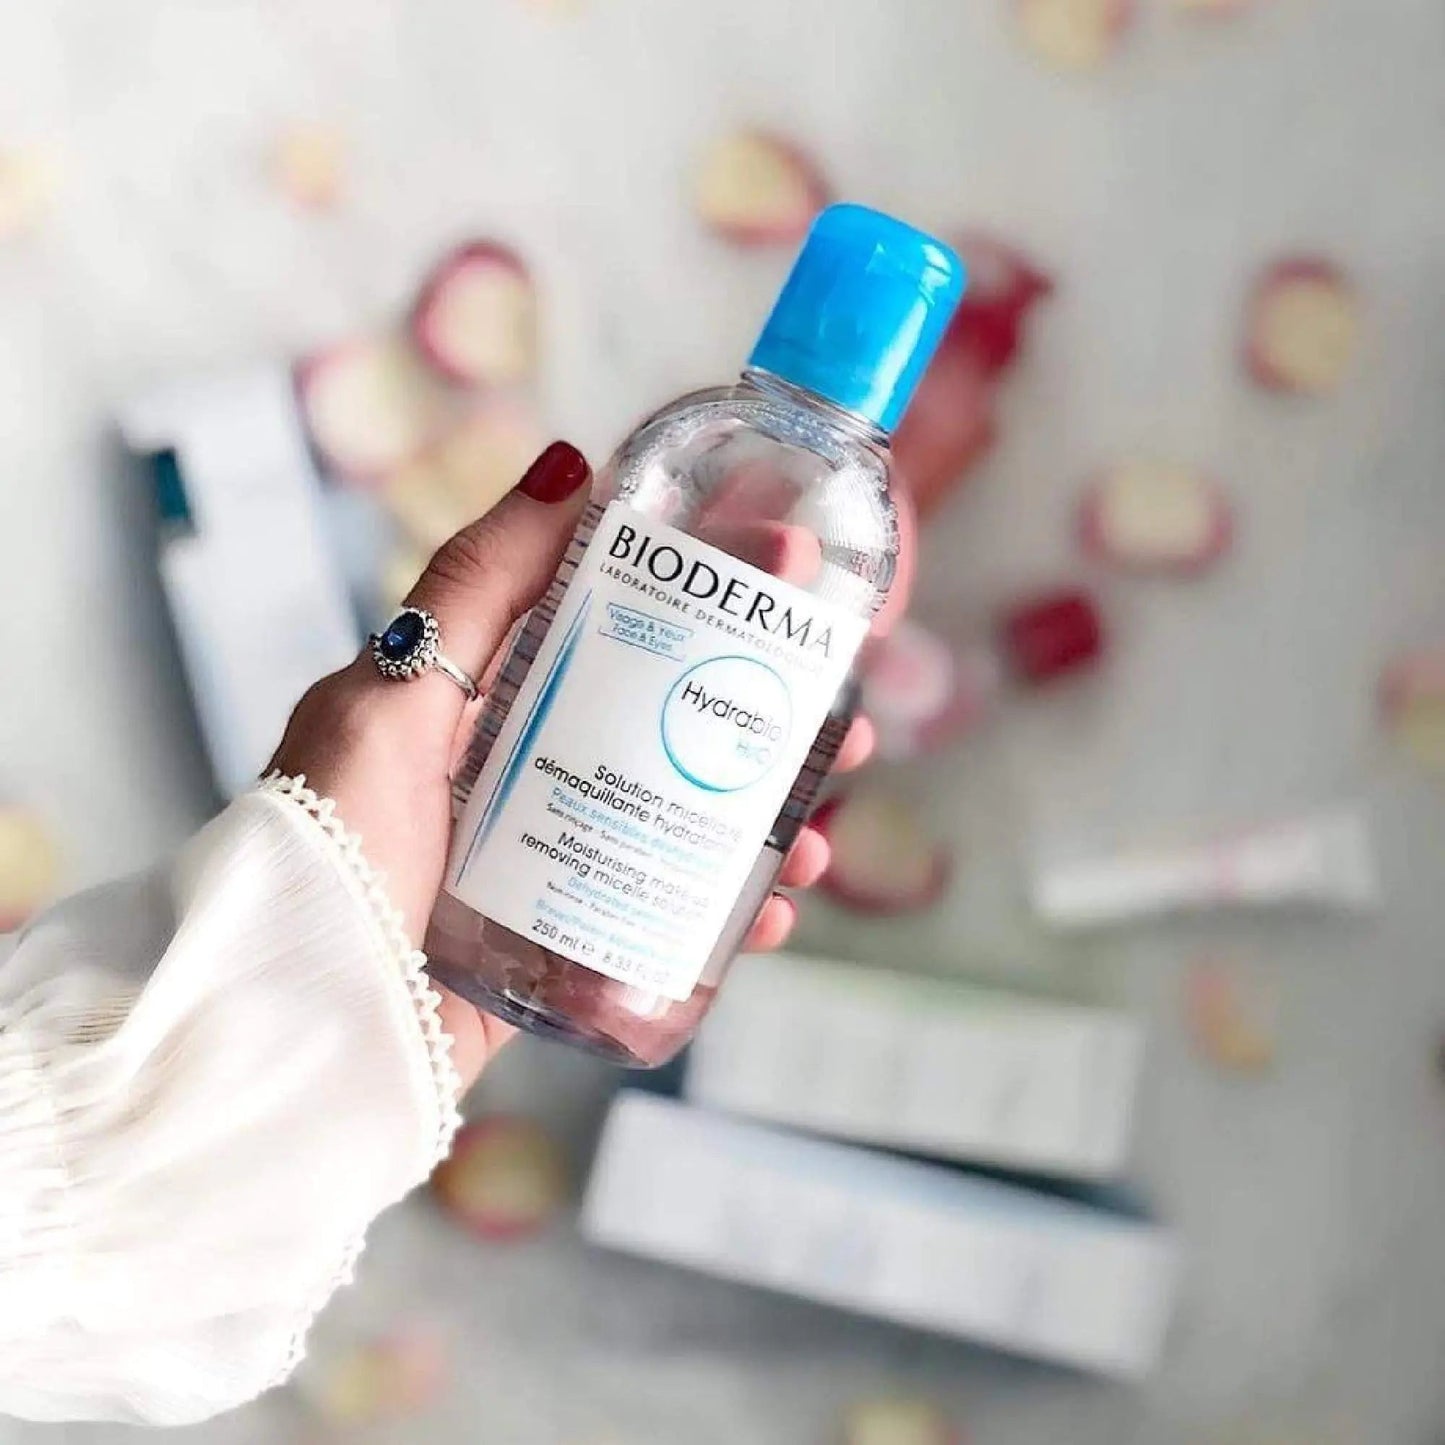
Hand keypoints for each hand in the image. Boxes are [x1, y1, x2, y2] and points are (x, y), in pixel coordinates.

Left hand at [271, 443, 896, 1091]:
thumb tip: (568, 464)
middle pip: (680, 742)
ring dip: (770, 832)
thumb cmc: (330, 836)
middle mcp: (538, 779)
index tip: (794, 603)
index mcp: (498, 706)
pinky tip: (770, 913)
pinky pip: (665, 927)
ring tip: (817, 836)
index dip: (716, 623)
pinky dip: (726, 922)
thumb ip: (476, 586)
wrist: (295, 1005)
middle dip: (769, 734)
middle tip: (839, 731)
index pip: (628, 644)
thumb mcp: (395, 691)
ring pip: (690, 835)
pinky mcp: (567, 950)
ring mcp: (559, 868)